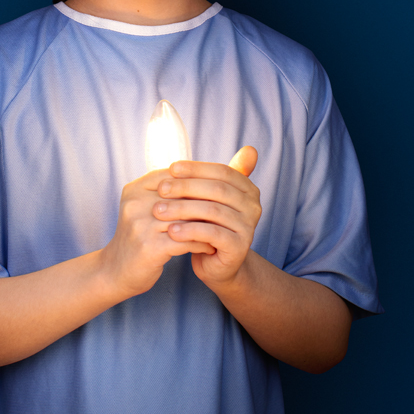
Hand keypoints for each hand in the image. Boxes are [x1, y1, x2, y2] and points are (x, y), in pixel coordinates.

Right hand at [100, 168, 217, 298]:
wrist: (114, 271)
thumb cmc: (137, 237)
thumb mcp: (144, 208)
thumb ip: (165, 193)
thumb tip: (200, 177)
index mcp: (135, 189)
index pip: (174, 177)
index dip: (198, 183)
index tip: (220, 190)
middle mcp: (136, 203)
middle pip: (181, 196)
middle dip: (206, 201)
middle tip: (229, 207)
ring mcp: (141, 225)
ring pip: (185, 217)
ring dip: (208, 223)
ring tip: (225, 226)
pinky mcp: (149, 247)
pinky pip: (184, 240)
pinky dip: (201, 242)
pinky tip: (212, 245)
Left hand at [152, 146, 260, 289]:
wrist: (216, 265)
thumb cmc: (209, 225)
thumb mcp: (210, 197)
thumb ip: (213, 174)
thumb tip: (244, 147)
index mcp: (248, 188)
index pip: (221, 171)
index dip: (196, 168)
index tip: (171, 168)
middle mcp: (253, 206)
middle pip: (216, 189)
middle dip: (186, 187)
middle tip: (161, 189)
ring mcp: (249, 227)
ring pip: (212, 211)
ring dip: (182, 209)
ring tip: (159, 210)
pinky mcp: (239, 247)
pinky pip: (212, 234)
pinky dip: (189, 230)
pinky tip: (171, 231)